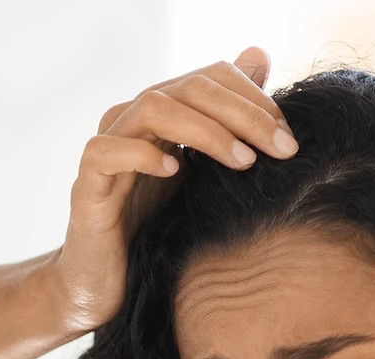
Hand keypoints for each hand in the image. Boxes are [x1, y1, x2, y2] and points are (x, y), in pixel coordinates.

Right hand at [51, 45, 298, 333]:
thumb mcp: (204, 178)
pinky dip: (142, 155)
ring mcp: (107, 149)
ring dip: (205, 131)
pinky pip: (106, 151)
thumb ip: (230, 126)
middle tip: (282, 148)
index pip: (211, 78)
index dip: (254, 98)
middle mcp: (132, 122)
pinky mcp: (86, 185)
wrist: (104, 285)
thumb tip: (261, 57)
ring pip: (152, 108)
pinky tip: (175, 173)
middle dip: (244, 114)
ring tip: (242, 161)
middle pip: (189, 88)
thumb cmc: (156, 232)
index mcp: (162, 116)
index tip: (288, 137)